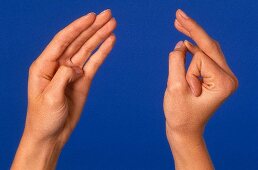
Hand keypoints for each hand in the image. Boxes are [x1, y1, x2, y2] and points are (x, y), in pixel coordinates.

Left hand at [12, 9, 115, 169]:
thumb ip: (63, 77)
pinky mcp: (83, 81)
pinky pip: (94, 63)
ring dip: (100, 36)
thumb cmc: (44, 118)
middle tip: (108, 15)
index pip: (63, 40)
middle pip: (78, 41)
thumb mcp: (50, 97)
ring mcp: (72, 72)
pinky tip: (110, 41)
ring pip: (88, 49)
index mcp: (44, 66)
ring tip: (112, 24)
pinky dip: (102, 52)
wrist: (52, 135)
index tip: (92, 17)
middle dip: (93, 27)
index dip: (78, 27)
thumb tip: (75, 65)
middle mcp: (59, 65)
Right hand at [164, 9, 237, 169]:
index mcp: (223, 83)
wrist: (185, 130)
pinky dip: (195, 47)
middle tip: (178, 14)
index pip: (201, 60)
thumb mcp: (174, 88)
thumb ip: (176, 62)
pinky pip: (206, 55)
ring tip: (179, 21)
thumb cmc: (179, 114)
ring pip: (208, 48)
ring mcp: (224, 77)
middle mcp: (229, 77)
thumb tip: (181, 45)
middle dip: (193, 29)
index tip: (184, 90)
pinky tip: (186, 40)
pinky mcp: (216, 77)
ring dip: (193, 35)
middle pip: (210, 45)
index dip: (185, 71)